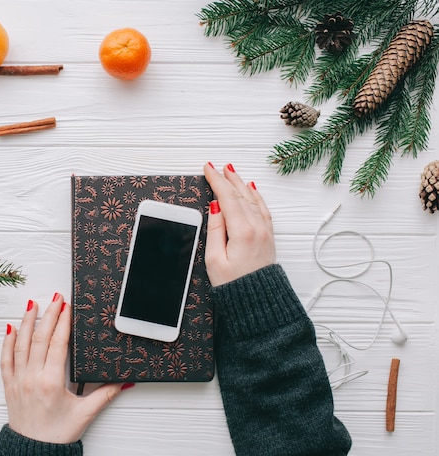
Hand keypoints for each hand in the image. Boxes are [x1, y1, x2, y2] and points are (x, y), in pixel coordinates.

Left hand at [1, 293, 130, 443]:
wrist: (34, 451)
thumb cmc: (58, 434)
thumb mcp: (85, 413)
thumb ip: (106, 394)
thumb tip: (125, 381)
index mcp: (51, 382)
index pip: (57, 343)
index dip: (62, 322)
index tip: (67, 307)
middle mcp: (32, 377)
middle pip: (40, 338)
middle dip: (48, 314)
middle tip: (55, 298)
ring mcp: (18, 380)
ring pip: (21, 344)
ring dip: (27, 322)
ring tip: (33, 304)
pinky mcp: (9, 385)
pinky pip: (5, 359)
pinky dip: (8, 342)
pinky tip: (12, 329)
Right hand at [203, 163, 275, 285]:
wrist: (259, 301)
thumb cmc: (234, 286)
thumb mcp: (215, 260)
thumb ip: (215, 230)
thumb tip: (215, 207)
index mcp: (242, 231)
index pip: (227, 198)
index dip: (216, 181)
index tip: (208, 168)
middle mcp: (257, 228)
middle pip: (241, 195)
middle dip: (227, 178)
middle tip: (217, 166)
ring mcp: (265, 231)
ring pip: (253, 199)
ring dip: (241, 184)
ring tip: (232, 172)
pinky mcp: (268, 237)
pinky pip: (263, 209)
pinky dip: (256, 196)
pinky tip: (252, 190)